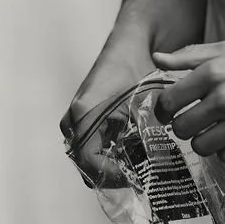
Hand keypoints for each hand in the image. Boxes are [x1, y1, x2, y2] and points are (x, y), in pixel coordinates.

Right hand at [61, 35, 155, 187]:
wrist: (129, 46)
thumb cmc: (139, 71)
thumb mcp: (148, 105)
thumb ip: (146, 137)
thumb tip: (151, 169)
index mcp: (84, 112)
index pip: (89, 161)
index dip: (112, 175)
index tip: (137, 177)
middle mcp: (73, 119)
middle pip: (86, 164)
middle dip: (114, 174)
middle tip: (141, 176)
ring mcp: (74, 121)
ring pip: (88, 160)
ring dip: (112, 166)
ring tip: (139, 166)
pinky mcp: (81, 122)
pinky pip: (90, 149)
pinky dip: (110, 156)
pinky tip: (133, 154)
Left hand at [152, 37, 224, 164]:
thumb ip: (189, 56)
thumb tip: (156, 59)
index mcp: (214, 72)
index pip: (169, 101)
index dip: (166, 109)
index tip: (171, 111)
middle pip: (182, 129)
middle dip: (185, 126)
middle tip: (197, 120)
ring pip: (202, 146)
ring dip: (206, 139)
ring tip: (219, 127)